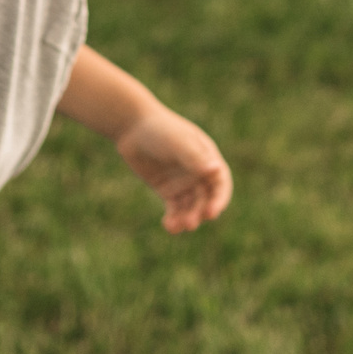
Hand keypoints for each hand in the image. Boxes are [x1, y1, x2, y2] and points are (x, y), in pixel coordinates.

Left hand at [113, 106, 233, 233]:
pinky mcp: (167, 190)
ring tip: (176, 226)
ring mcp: (183, 183)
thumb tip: (215, 170)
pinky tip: (168, 226)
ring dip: (186, 218)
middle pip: (205, 199)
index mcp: (208, 159)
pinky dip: (174, 219)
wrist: (133, 127)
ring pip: (190, 207)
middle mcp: (198, 173)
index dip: (219, 199)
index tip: (211, 213)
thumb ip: (195, 158)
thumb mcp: (178, 143)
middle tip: (190, 223)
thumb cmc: (160, 129)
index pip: (220, 184)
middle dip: (199, 212)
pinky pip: (175, 210)